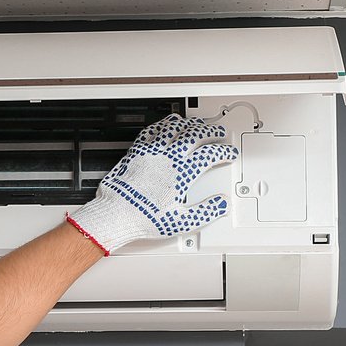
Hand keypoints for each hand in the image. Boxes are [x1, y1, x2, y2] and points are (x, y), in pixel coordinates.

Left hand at [66, 115, 238, 253]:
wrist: (117, 213)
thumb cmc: (145, 217)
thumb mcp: (182, 221)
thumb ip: (206, 211)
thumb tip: (221, 204)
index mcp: (182, 173)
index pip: (209, 155)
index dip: (223, 152)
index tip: (228, 153)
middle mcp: (169, 158)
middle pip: (195, 135)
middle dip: (211, 132)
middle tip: (218, 134)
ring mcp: (152, 151)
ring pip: (175, 128)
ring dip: (190, 124)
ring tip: (197, 124)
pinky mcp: (137, 151)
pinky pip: (153, 130)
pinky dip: (165, 125)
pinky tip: (167, 125)